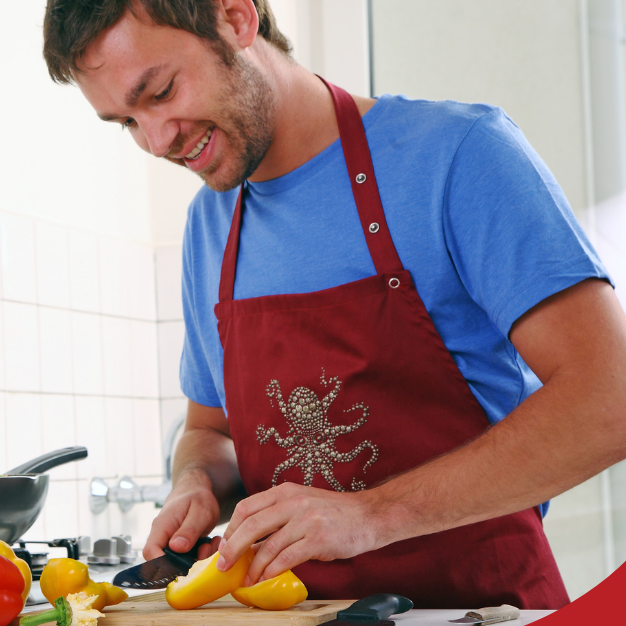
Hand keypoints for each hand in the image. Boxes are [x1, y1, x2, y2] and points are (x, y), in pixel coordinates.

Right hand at [143, 470, 221, 560]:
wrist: (197, 490)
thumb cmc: (197, 496)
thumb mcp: (200, 511)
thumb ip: (189, 529)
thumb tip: (176, 547)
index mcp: (162, 526)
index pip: (150, 552)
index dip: (160, 564)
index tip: (181, 566)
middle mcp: (163, 536)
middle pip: (164, 562)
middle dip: (186, 563)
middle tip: (204, 550)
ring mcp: (172, 542)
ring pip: (180, 562)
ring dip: (198, 557)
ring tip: (212, 543)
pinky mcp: (181, 546)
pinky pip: (189, 557)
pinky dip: (203, 552)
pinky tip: (212, 541)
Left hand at [216, 482, 379, 584]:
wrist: (368, 515)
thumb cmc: (334, 513)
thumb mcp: (302, 503)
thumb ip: (278, 515)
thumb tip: (250, 541)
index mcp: (286, 491)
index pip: (247, 507)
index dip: (231, 529)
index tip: (225, 545)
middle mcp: (294, 502)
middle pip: (251, 525)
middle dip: (232, 549)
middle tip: (224, 566)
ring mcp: (306, 519)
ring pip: (268, 546)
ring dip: (253, 567)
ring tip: (247, 579)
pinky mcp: (318, 539)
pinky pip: (287, 558)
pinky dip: (272, 571)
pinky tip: (266, 578)